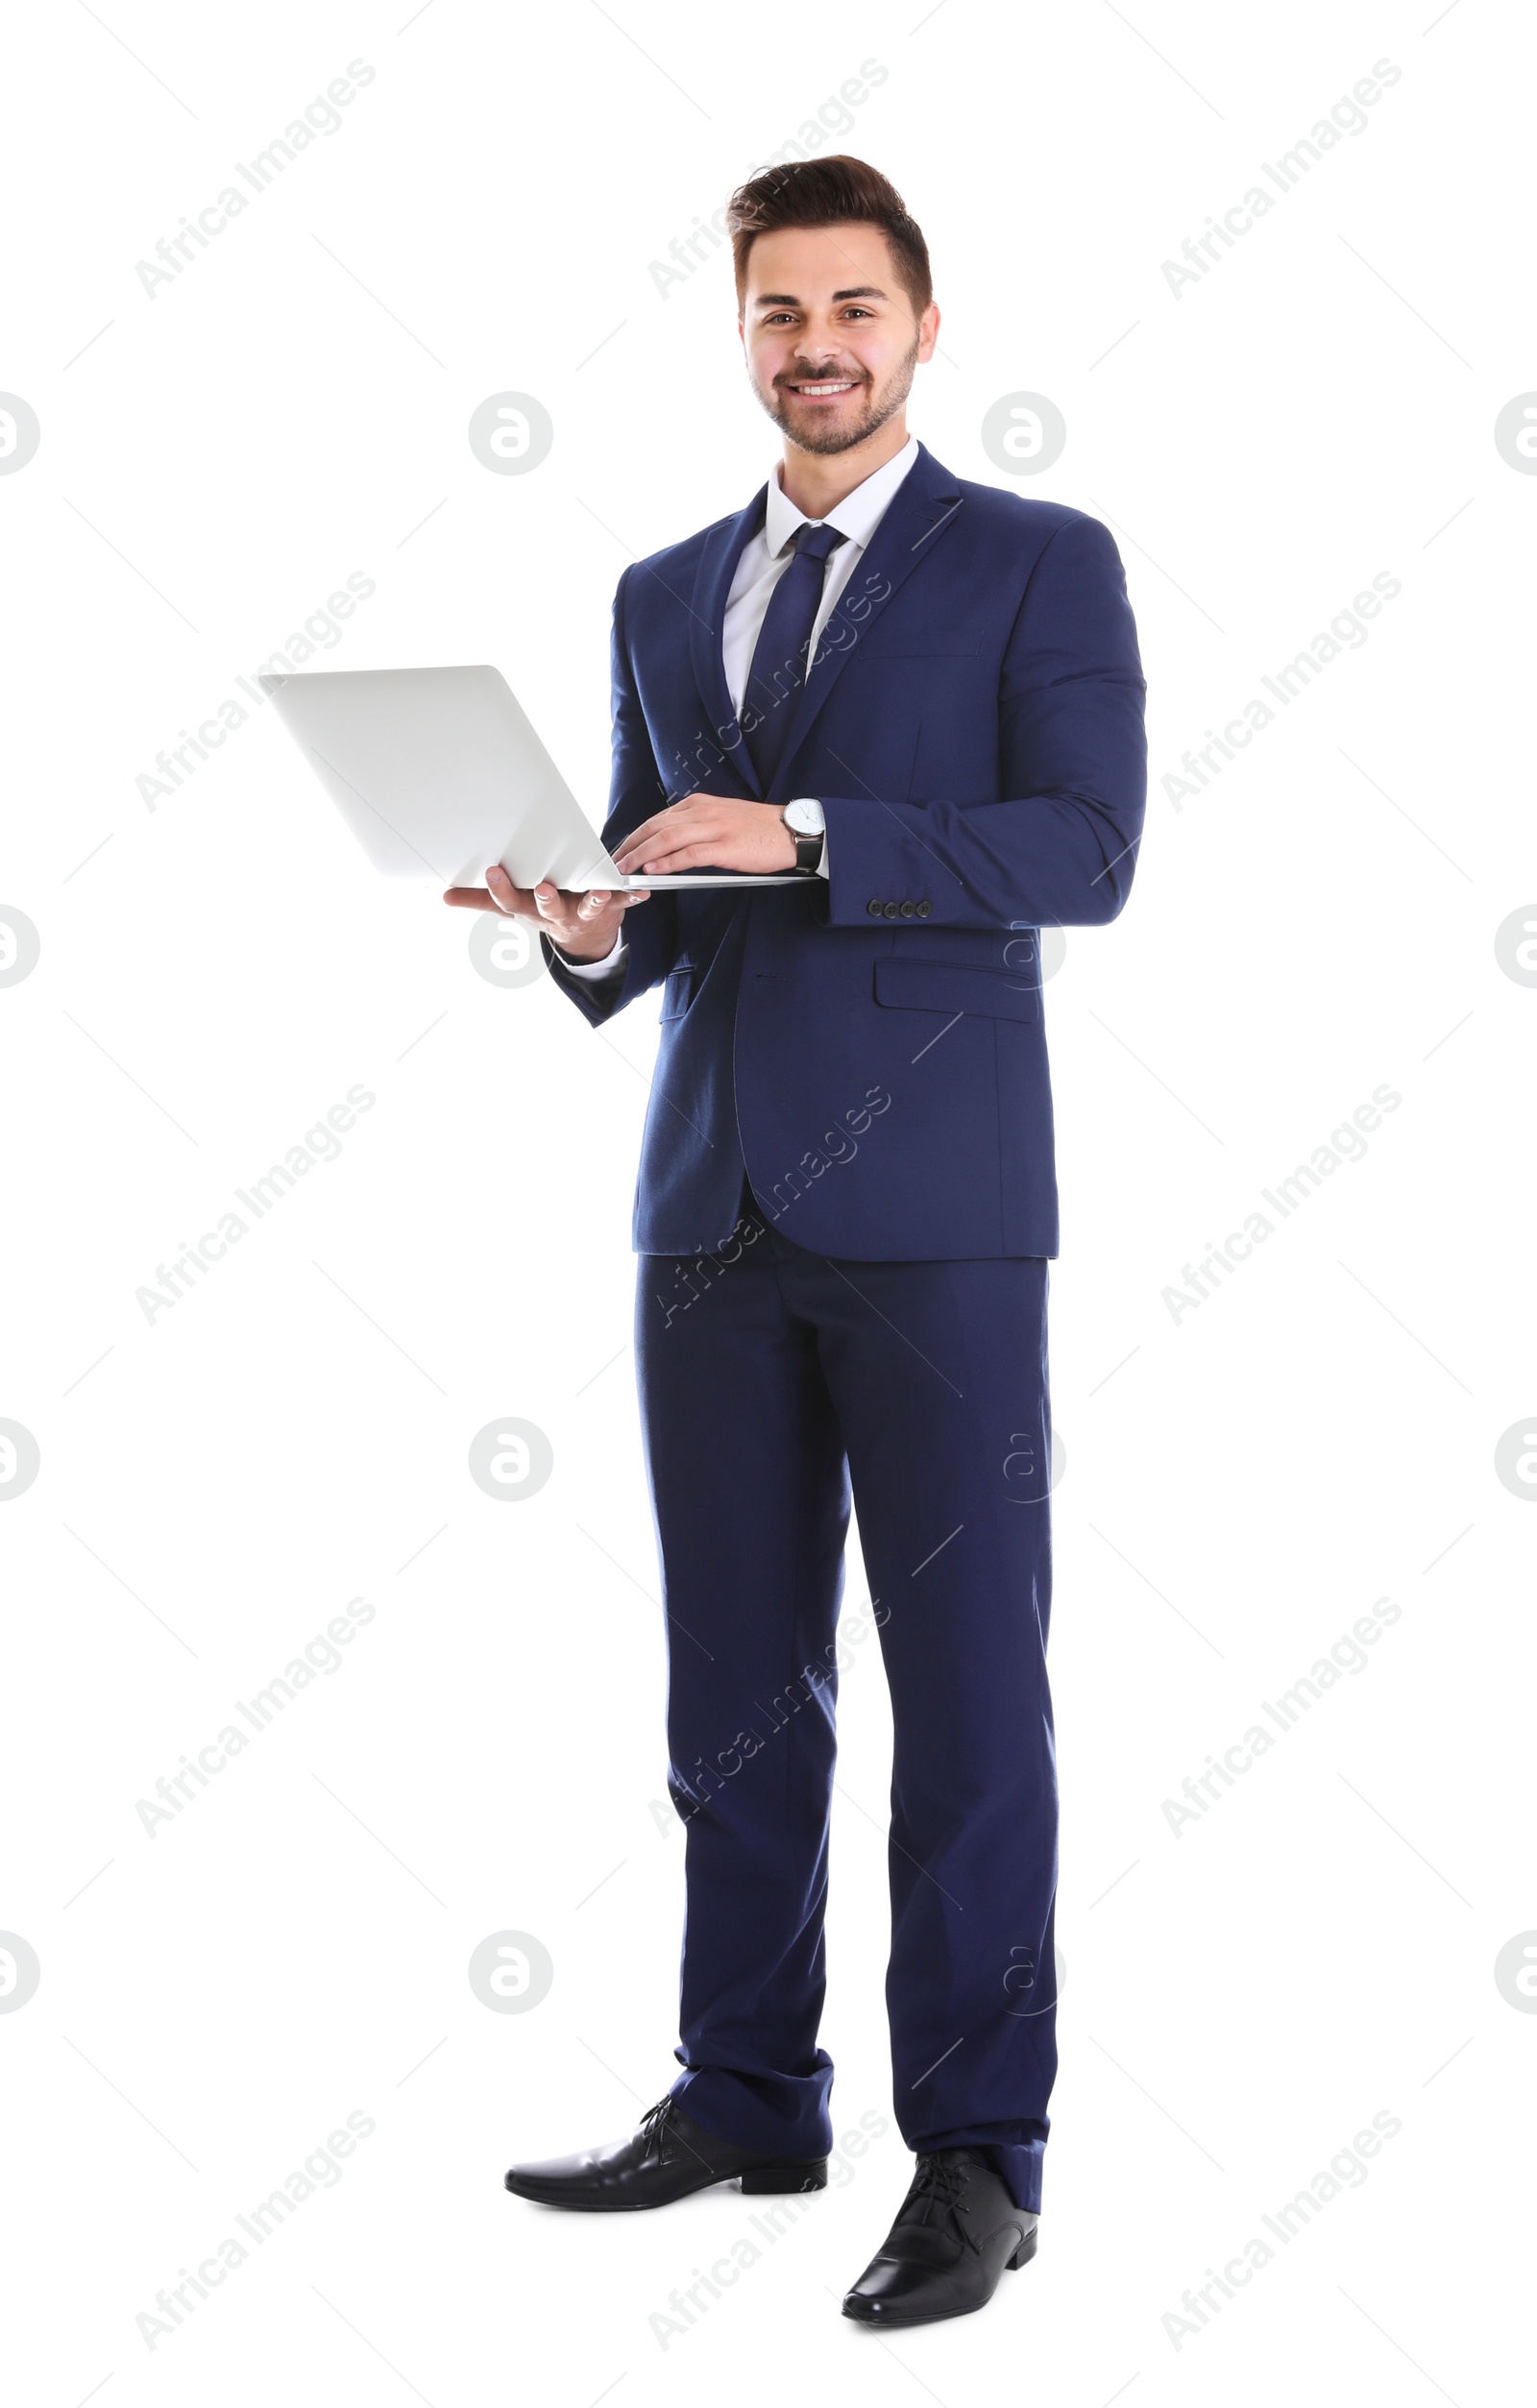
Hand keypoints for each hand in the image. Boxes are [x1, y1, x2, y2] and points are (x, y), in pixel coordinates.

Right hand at [440, 865, 648, 959]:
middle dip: (546, 898)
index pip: (510, 901)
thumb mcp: (512, 908)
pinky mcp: (608, 909)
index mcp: (529, 910)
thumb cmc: (544, 910)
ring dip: (593, 900)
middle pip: (548, 907)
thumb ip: (479, 901)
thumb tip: (445, 896)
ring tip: (599, 892)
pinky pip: (621, 903)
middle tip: (544, 887)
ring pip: (586, 907)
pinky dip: (630, 897)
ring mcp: (582, 912)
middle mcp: (555, 914)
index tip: (492, 871)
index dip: (501, 889)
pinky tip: (640, 893)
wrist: (585, 937)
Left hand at [610, 794, 795, 877]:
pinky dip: (667, 862)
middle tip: (614, 862)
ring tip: (626, 868)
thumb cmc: (759, 830)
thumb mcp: (722, 820)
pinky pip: (689, 854)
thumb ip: (697, 828)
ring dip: (642, 854)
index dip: (636, 835)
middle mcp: (703, 811)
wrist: (791, 831)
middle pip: (656, 826)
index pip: (658, 819)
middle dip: (631, 845)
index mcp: (700, 804)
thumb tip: (670, 847)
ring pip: (667, 838)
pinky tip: (653, 871)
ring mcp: (714, 827)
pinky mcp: (725, 846)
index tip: (621, 850)